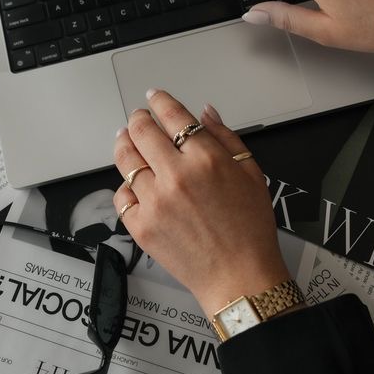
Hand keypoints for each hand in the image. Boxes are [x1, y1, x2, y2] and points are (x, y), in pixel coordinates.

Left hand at [113, 90, 289, 318]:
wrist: (238, 276)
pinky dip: (125, 188)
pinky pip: (121, 197)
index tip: (154, 97)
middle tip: (137, 119)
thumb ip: (226, 138)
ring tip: (124, 140)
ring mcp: (155, 202)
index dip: (159, 101)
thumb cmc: (250, 229)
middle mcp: (177, 176)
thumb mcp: (251, 175)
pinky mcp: (141, 226)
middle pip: (142, 132)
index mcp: (206, 159)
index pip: (173, 116)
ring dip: (123, 144)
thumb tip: (204, 113)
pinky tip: (133, 184)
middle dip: (137, 119)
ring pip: (125, 160)